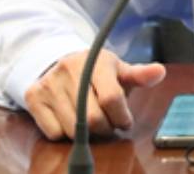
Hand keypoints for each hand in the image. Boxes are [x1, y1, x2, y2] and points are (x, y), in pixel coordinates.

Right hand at [23, 49, 166, 139]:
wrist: (60, 63)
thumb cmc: (97, 72)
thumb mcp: (119, 71)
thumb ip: (140, 75)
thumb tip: (160, 72)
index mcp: (96, 61)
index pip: (112, 98)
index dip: (121, 117)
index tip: (125, 121)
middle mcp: (70, 69)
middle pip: (93, 118)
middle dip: (106, 128)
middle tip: (108, 124)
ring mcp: (50, 83)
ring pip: (73, 129)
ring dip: (86, 133)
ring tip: (91, 121)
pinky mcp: (34, 96)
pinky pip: (53, 132)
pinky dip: (65, 134)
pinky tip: (70, 119)